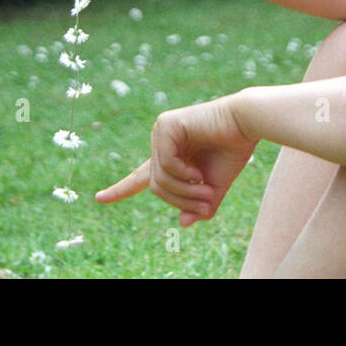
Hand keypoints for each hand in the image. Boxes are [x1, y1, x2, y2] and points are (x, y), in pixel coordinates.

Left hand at [95, 96, 258, 227]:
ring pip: (159, 178)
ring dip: (184, 192)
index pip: (140, 177)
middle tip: (205, 203)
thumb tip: (183, 222)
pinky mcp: (166, 125)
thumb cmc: (233, 150)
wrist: (246, 123)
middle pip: (156, 186)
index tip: (100, 198)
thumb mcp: (215, 186)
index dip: (120, 189)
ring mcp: (161, 132)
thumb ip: (200, 205)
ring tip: (206, 191)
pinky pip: (164, 163)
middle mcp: (161, 142)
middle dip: (180, 200)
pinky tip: (198, 172)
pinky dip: (182, 174)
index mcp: (170, 156)